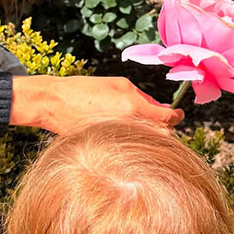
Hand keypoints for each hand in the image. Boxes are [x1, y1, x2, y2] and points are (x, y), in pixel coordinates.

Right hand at [10, 75, 183, 132]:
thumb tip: (160, 109)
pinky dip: (133, 143)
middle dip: (165, 129)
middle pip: (162, 136)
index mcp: (132, 107)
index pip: (167, 118)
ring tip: (141, 128)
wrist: (54, 103)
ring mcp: (117, 139)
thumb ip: (142, 98)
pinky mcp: (107, 148)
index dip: (176, 117)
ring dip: (150, 137)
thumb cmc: (85, 90)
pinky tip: (126, 136)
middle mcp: (127, 126)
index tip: (179, 114)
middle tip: (162, 121)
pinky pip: (129, 148)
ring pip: (147, 144)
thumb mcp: (118, 85)